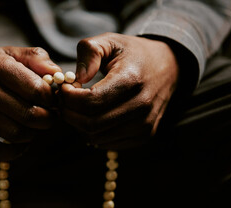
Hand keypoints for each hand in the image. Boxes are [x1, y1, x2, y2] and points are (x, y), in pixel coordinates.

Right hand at [0, 47, 60, 160]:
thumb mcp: (10, 53)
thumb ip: (37, 59)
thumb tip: (60, 76)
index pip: (36, 89)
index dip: (52, 98)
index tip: (53, 99)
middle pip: (29, 116)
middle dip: (48, 119)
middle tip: (49, 115)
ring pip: (16, 135)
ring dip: (33, 133)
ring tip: (34, 125)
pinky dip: (15, 151)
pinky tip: (20, 141)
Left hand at [60, 33, 178, 149]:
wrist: (168, 67)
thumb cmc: (133, 53)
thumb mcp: (110, 41)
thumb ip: (89, 52)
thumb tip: (75, 79)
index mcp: (131, 79)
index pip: (90, 102)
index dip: (68, 98)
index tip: (63, 88)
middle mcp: (141, 106)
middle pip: (91, 124)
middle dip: (69, 114)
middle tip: (64, 101)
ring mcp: (145, 125)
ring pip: (96, 137)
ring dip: (79, 125)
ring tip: (77, 107)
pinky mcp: (144, 136)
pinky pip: (107, 143)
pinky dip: (93, 133)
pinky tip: (92, 116)